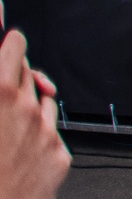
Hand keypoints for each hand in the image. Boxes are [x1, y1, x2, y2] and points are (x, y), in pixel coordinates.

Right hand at [0, 12, 69, 198]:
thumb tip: (3, 78)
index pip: (12, 47)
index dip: (10, 42)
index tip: (11, 40)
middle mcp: (24, 107)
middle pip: (28, 73)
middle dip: (15, 77)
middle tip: (1, 93)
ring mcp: (44, 131)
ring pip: (42, 102)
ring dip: (28, 108)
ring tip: (3, 134)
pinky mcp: (59, 154)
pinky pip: (51, 134)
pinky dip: (37, 139)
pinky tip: (17, 158)